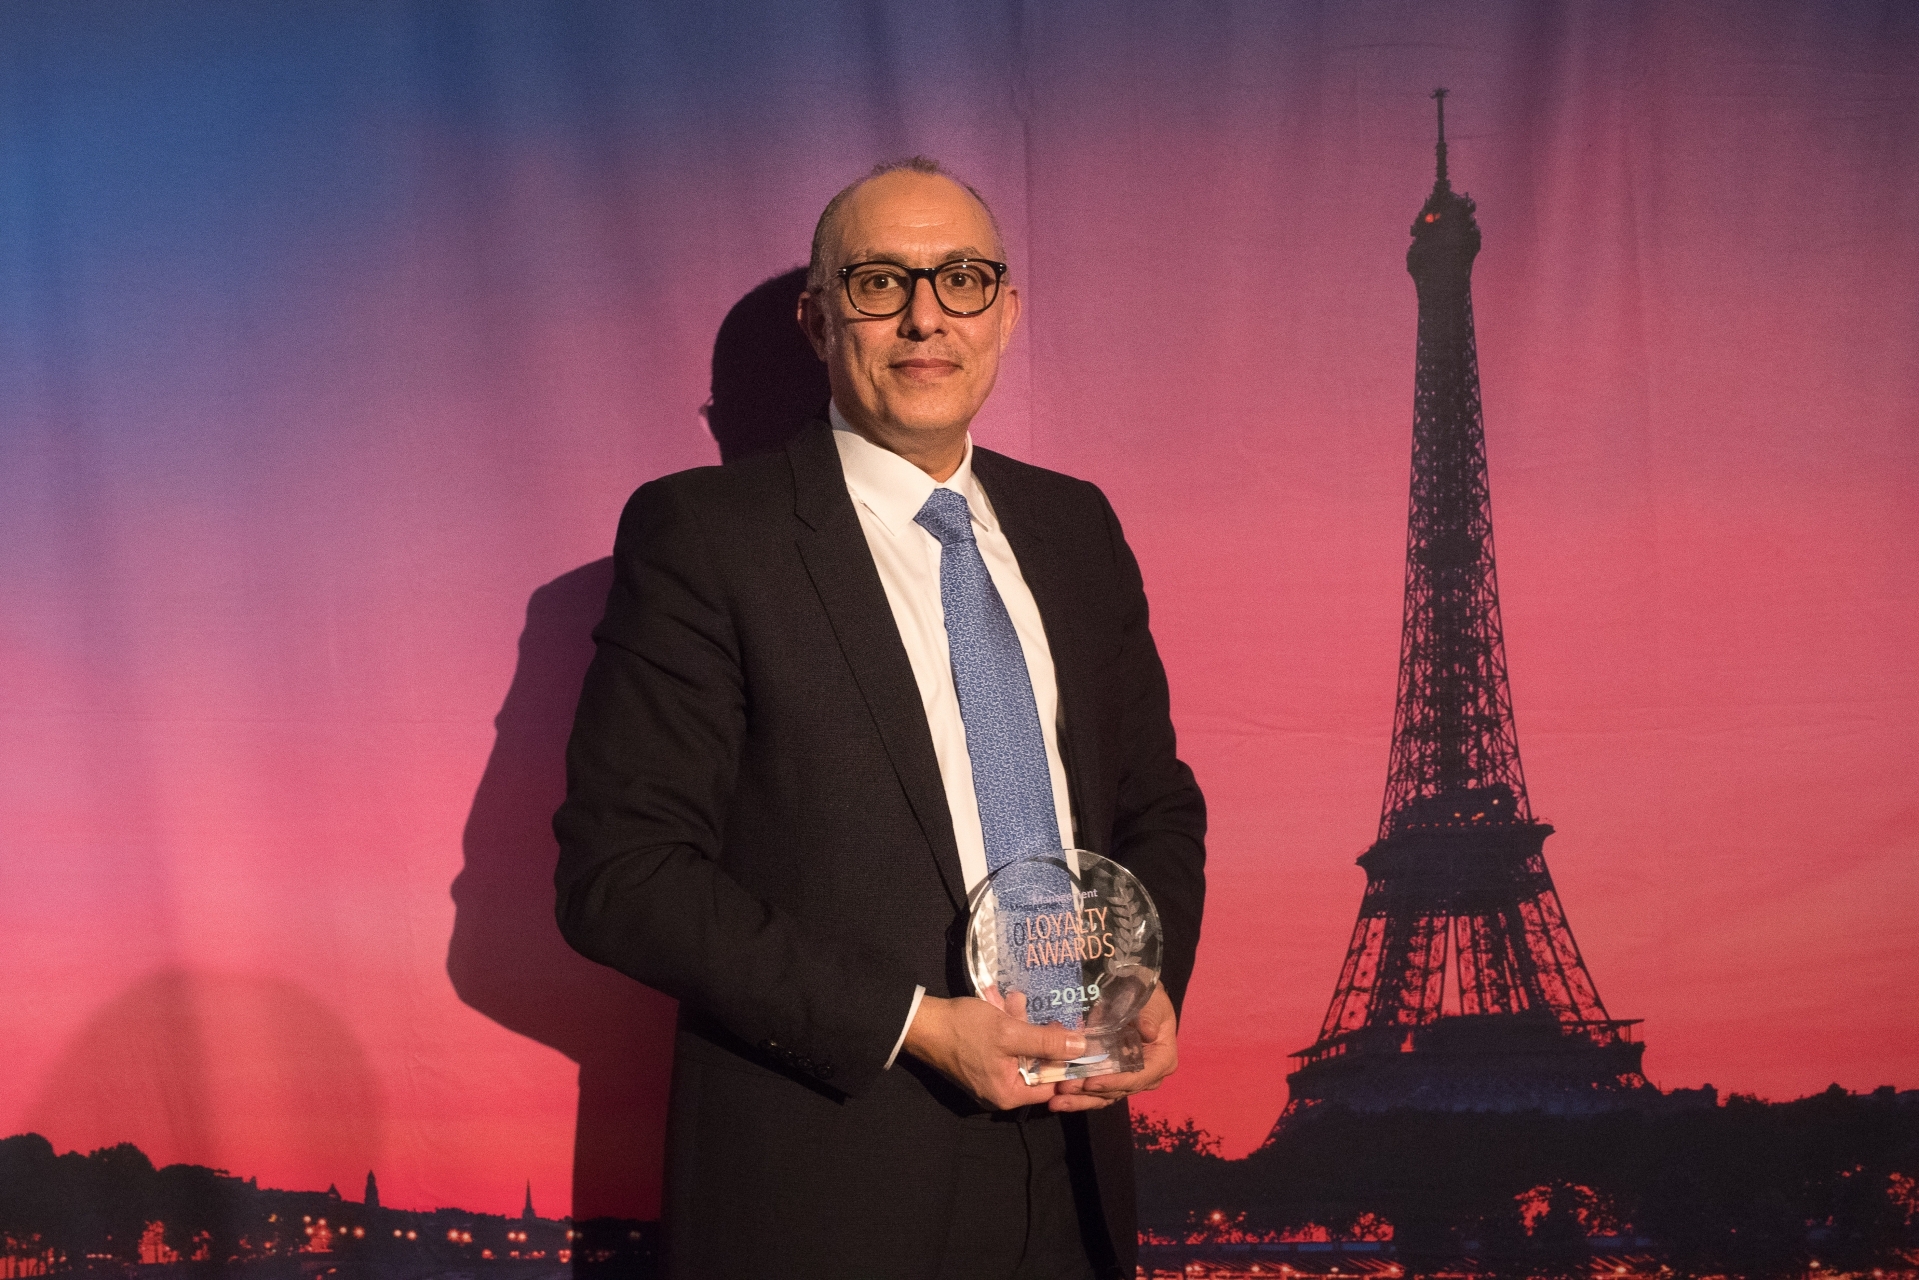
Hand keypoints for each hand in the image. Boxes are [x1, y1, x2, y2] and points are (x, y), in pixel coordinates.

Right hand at [902, 992, 1085, 1110]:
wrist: (921, 1024)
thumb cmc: (965, 1030)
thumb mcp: (1010, 1032)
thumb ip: (1047, 1042)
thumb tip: (1082, 1049)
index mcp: (1009, 1094)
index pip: (1052, 1085)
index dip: (1065, 1061)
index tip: (1073, 1038)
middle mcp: (999, 1093)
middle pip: (1035, 1066)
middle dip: (1039, 1037)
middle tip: (1042, 1015)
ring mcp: (987, 1079)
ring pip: (1019, 1052)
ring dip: (1021, 1026)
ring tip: (1013, 1002)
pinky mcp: (979, 1064)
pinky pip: (1003, 1048)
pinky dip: (1007, 1028)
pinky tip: (1003, 1005)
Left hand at [1048, 985, 1178, 1112]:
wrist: (1136, 994)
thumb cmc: (1147, 997)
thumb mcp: (1152, 1001)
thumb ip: (1150, 1016)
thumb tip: (1149, 1032)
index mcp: (1162, 1060)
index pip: (1139, 1077)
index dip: (1115, 1082)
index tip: (1091, 1082)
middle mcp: (1147, 1075)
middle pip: (1118, 1090)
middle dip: (1091, 1092)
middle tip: (1065, 1088)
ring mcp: (1127, 1078)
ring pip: (1104, 1096)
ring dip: (1080, 1099)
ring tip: (1057, 1101)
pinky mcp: (1111, 1077)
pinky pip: (1095, 1092)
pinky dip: (1076, 1096)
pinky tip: (1057, 1100)